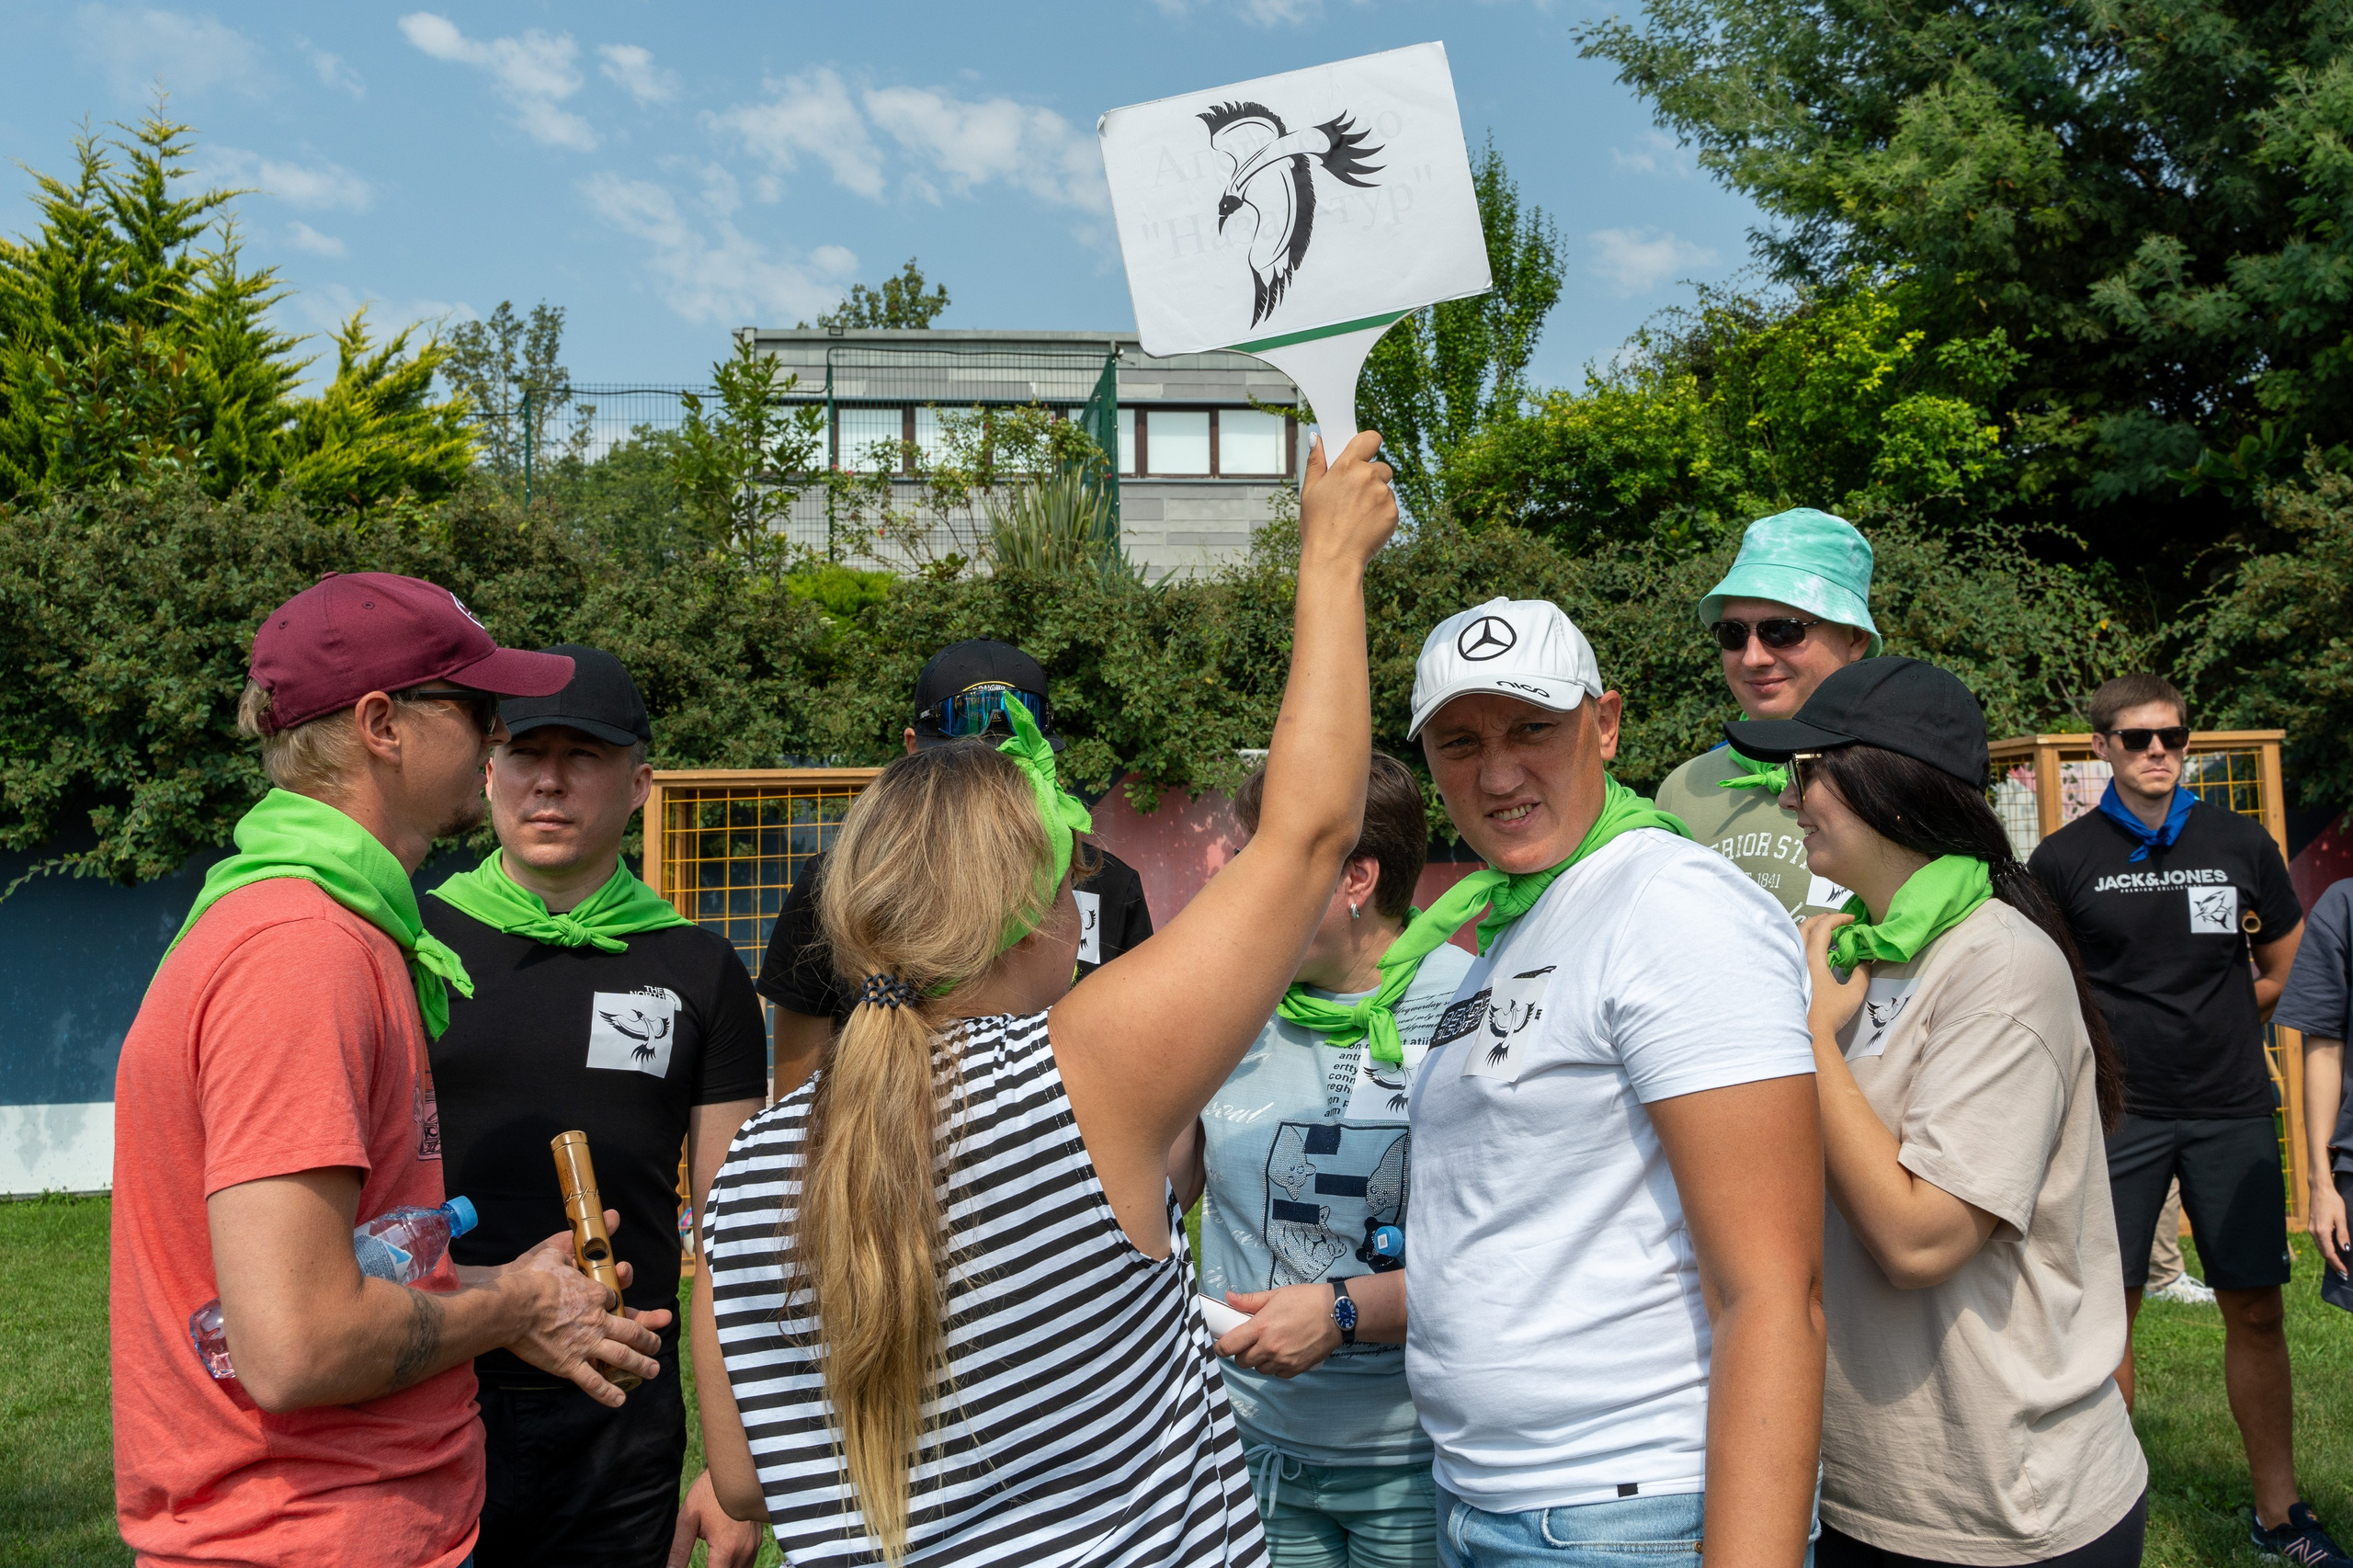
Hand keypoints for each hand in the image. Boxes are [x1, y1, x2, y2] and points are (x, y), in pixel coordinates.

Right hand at [502, 1213, 670, 1407]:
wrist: (511, 1304)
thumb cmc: (531, 1277)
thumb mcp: (557, 1250)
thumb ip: (581, 1239)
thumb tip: (611, 1215)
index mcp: (596, 1293)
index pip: (616, 1298)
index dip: (620, 1302)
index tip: (619, 1305)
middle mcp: (598, 1320)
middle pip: (631, 1331)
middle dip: (647, 1338)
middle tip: (657, 1344)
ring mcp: (586, 1344)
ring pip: (622, 1357)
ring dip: (641, 1365)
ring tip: (653, 1371)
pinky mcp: (569, 1363)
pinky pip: (593, 1381)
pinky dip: (608, 1392)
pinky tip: (620, 1400)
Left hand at [669, 1468, 764, 1567]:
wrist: (736, 1469)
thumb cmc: (710, 1492)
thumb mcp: (688, 1519)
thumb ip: (679, 1551)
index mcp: (725, 1550)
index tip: (699, 1565)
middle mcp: (744, 1551)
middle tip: (705, 1560)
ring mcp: (753, 1546)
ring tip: (711, 1562)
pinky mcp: (758, 1539)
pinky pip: (748, 1563)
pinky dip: (736, 1566)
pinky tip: (723, 1560)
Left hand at [1213, 1283, 1343, 1377]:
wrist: (1336, 1314)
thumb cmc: (1306, 1300)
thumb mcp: (1276, 1295)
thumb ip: (1250, 1301)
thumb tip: (1229, 1298)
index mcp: (1261, 1327)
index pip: (1229, 1346)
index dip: (1220, 1347)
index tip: (1221, 1345)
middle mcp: (1270, 1347)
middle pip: (1242, 1362)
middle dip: (1241, 1353)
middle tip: (1248, 1342)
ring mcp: (1283, 1361)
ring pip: (1259, 1370)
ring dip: (1258, 1361)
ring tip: (1267, 1347)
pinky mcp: (1297, 1369)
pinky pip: (1277, 1374)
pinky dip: (1275, 1367)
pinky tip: (1281, 1354)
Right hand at [1297, 429, 1397, 571]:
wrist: (1333, 560)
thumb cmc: (1317, 528)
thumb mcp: (1309, 492)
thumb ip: (1316, 462)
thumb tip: (1317, 439)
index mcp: (1346, 466)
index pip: (1370, 439)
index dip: (1369, 444)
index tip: (1365, 453)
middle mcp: (1368, 476)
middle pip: (1380, 467)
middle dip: (1371, 478)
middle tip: (1354, 498)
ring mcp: (1383, 495)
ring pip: (1385, 489)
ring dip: (1376, 498)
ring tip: (1357, 516)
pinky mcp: (1393, 512)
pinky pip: (1391, 507)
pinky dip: (1381, 514)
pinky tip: (1365, 526)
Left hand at [1801, 912, 1868, 1041]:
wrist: (1808, 1035)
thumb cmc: (1829, 1014)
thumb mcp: (1853, 994)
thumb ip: (1862, 975)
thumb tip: (1865, 962)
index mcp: (1811, 959)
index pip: (1822, 928)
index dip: (1837, 918)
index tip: (1851, 918)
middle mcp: (1796, 959)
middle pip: (1803, 927)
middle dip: (1820, 920)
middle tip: (1836, 920)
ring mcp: (1788, 967)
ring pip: (1795, 938)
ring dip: (1810, 931)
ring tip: (1826, 933)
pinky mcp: (1787, 977)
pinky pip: (1793, 951)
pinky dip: (1804, 944)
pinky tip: (1814, 953)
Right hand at [2312, 1180, 2351, 1274]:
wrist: (2319, 1189)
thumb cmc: (2333, 1201)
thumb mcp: (2341, 1218)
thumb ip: (2343, 1234)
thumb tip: (2346, 1249)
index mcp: (2322, 1231)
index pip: (2329, 1253)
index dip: (2337, 1264)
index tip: (2345, 1272)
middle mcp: (2314, 1232)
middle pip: (2323, 1253)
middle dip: (2333, 1264)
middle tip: (2343, 1274)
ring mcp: (2312, 1229)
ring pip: (2320, 1248)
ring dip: (2329, 1258)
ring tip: (2339, 1266)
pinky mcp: (2312, 1226)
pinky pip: (2319, 1242)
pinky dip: (2326, 1250)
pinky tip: (2332, 1252)